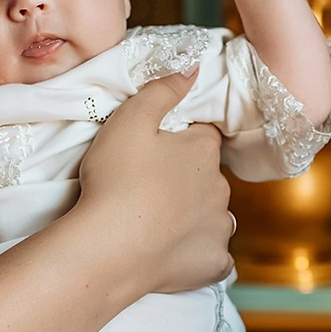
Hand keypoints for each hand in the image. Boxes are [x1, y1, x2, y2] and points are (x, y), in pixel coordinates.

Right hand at [73, 73, 232, 295]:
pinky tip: (173, 253)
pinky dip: (197, 254)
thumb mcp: (130, 120)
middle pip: (207, 177)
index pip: (203, 136)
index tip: (156, 152)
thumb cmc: (116, 179)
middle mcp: (220, 188)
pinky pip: (213, 257)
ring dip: (193, 217)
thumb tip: (194, 67)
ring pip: (213, 216)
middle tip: (147, 189)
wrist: (109, 248)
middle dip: (186, 180)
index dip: (180, 141)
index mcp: (203, 152)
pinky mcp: (213, 264)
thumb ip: (163, 89)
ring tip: (156, 223)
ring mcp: (219, 228)